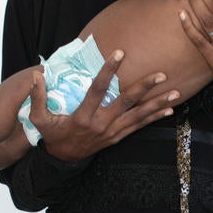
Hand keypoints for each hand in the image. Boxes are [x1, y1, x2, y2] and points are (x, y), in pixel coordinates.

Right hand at [25, 53, 178, 160]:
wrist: (63, 160)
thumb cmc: (52, 135)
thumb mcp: (39, 119)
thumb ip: (37, 97)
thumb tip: (36, 74)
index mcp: (83, 116)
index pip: (98, 89)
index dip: (108, 70)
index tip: (119, 52)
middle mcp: (102, 124)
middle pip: (127, 102)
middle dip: (145, 87)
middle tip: (162, 74)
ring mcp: (112, 132)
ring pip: (139, 115)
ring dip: (158, 103)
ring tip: (176, 92)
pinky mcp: (118, 137)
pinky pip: (139, 126)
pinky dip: (155, 117)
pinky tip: (169, 109)